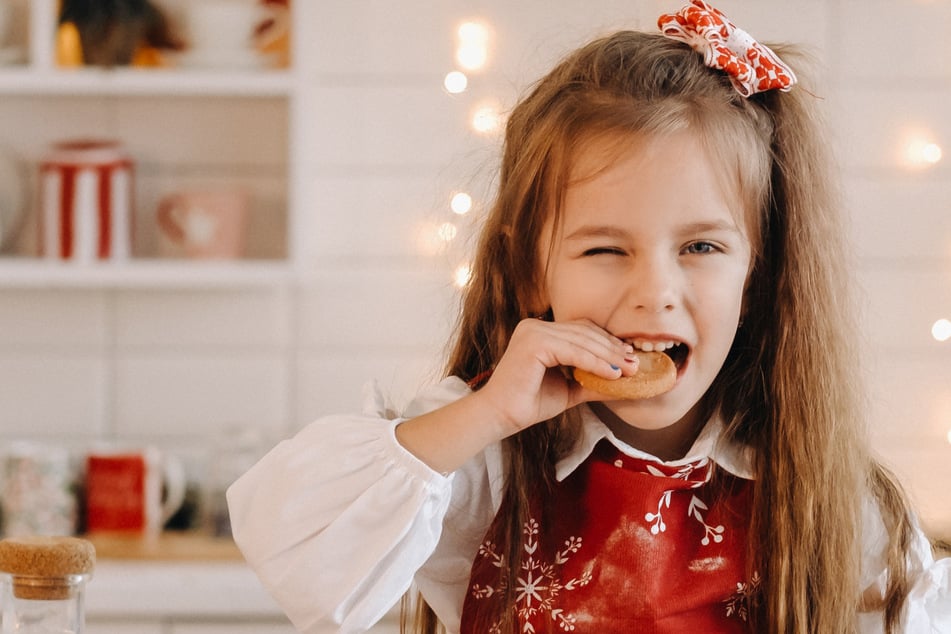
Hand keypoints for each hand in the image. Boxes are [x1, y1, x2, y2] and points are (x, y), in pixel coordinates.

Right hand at [476, 318, 636, 436]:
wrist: (500, 416)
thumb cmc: (528, 403)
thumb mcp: (569, 388)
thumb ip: (592, 380)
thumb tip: (623, 382)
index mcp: (540, 331)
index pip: (581, 330)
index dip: (607, 342)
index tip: (629, 357)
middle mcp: (535, 326)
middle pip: (584, 333)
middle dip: (613, 348)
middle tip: (636, 364)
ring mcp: (533, 331)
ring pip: (582, 341)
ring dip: (609, 356)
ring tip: (630, 370)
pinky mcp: (533, 343)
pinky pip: (573, 351)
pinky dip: (596, 362)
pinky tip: (613, 373)